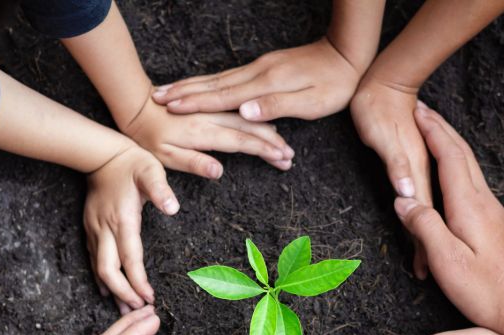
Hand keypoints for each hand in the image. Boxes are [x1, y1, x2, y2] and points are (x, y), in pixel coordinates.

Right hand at [85, 144, 178, 313]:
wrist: (100, 154)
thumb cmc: (131, 163)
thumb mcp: (151, 170)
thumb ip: (161, 190)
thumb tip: (173, 208)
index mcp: (123, 219)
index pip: (130, 258)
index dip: (138, 281)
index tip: (149, 298)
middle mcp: (105, 228)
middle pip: (108, 270)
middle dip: (123, 293)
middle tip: (138, 310)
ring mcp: (94, 229)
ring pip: (98, 268)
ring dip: (111, 290)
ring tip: (124, 310)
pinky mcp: (89, 228)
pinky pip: (93, 259)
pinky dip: (101, 278)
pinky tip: (107, 290)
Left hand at [124, 95, 294, 176]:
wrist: (136, 106)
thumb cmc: (148, 137)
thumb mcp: (165, 157)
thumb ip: (193, 163)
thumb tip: (219, 171)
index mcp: (203, 133)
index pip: (241, 141)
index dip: (264, 150)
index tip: (282, 159)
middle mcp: (212, 119)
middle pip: (251, 129)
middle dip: (273, 143)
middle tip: (290, 157)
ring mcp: (213, 112)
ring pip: (248, 120)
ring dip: (269, 132)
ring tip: (284, 146)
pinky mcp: (211, 108)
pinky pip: (239, 113)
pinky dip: (256, 121)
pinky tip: (267, 126)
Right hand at [152, 37, 361, 121]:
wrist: (346, 54)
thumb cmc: (333, 85)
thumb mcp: (310, 103)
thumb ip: (275, 106)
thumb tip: (244, 112)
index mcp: (265, 84)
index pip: (223, 96)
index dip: (196, 103)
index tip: (171, 107)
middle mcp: (257, 73)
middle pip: (213, 84)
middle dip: (184, 92)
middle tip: (157, 97)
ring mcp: (259, 68)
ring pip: (218, 78)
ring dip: (192, 85)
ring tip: (169, 90)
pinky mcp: (263, 67)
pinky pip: (228, 76)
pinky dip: (209, 82)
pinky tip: (201, 86)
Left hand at [350, 79, 429, 277]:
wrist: (385, 84)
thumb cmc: (378, 111)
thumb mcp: (384, 139)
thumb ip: (397, 165)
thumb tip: (409, 194)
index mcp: (416, 172)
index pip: (424, 216)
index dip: (423, 244)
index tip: (424, 270)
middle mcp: (420, 173)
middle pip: (429, 217)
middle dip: (427, 246)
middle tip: (425, 273)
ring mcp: (417, 169)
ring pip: (426, 209)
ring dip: (426, 234)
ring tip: (426, 256)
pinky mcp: (411, 165)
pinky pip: (421, 198)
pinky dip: (422, 215)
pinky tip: (423, 222)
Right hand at [392, 103, 503, 334]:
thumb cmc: (482, 287)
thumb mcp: (446, 259)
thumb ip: (424, 225)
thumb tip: (403, 200)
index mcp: (468, 206)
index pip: (449, 158)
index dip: (433, 133)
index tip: (418, 112)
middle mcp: (482, 201)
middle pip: (462, 154)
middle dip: (442, 129)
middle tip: (424, 111)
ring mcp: (490, 210)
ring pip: (469, 166)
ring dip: (450, 144)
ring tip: (433, 132)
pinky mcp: (492, 221)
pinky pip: (471, 182)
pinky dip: (457, 165)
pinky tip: (449, 170)